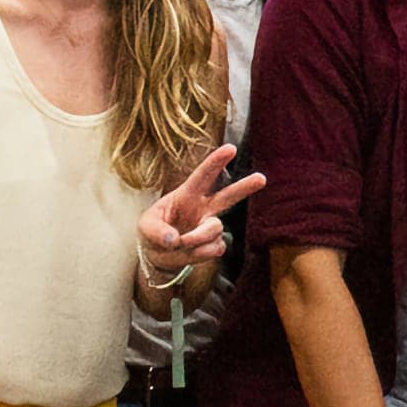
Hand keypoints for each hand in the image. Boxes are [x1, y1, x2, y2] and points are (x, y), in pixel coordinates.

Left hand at [138, 143, 266, 277]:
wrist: (159, 257)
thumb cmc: (152, 233)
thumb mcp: (145, 227)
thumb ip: (157, 232)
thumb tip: (175, 240)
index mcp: (187, 195)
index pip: (202, 176)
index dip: (216, 162)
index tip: (231, 149)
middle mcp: (204, 208)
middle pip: (228, 196)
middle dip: (244, 186)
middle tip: (261, 178)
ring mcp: (211, 227)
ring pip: (214, 229)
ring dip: (195, 239)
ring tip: (181, 244)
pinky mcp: (216, 244)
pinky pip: (214, 248)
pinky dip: (198, 254)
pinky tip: (190, 251)